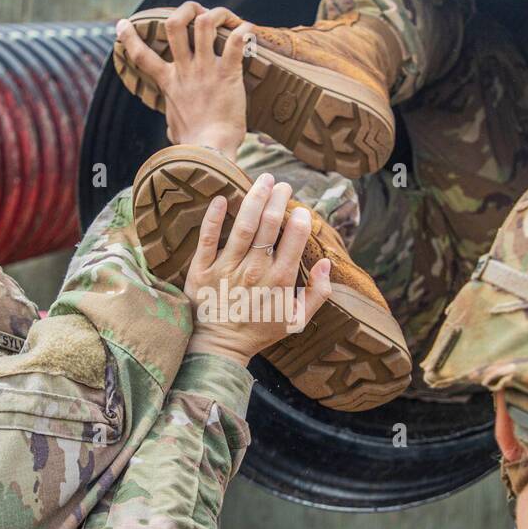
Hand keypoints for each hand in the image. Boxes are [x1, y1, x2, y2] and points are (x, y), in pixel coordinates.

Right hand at [115, 2, 253, 160]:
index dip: (129, 38)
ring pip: (204, 23)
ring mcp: (205, 70)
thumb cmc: (194, 145)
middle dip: (186, 9)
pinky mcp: (227, 74)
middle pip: (174, 24)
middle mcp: (185, 71)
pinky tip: (249, 30)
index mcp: (169, 82)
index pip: (142, 56)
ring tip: (227, 18)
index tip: (123, 23)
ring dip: (217, 14)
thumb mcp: (175, 129)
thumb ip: (173, 121)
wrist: (209, 151)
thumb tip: (172, 132)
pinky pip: (235, 41)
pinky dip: (244, 30)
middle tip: (198, 12)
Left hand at [183, 173, 331, 366]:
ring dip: (255, 198)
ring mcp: (227, 268)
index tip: (301, 209)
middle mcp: (255, 270)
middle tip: (283, 184)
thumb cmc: (259, 331)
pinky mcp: (202, 269)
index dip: (299, 219)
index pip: (294, 239)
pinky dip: (213, 217)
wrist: (219, 348)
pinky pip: (207, 238)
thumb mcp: (296, 320)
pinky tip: (222, 198)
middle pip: (269, 225)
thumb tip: (325, 263)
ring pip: (243, 226)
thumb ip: (317, 294)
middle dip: (278, 199)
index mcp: (280, 280)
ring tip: (264, 179)